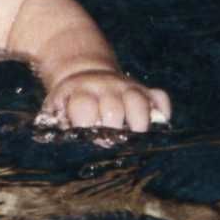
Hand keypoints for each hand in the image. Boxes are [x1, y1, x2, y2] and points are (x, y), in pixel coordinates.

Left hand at [36, 70, 171, 131]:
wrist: (84, 73)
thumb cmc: (70, 102)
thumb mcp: (56, 109)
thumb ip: (57, 125)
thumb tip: (62, 146)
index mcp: (80, 93)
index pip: (84, 107)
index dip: (85, 125)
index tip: (87, 137)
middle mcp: (105, 88)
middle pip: (113, 108)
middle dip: (112, 130)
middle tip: (110, 142)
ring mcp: (127, 88)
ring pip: (139, 102)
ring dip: (139, 123)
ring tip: (134, 136)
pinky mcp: (144, 90)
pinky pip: (160, 98)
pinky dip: (162, 111)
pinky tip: (158, 123)